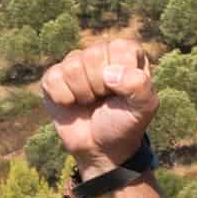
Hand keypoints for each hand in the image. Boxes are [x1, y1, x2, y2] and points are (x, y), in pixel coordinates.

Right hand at [39, 32, 157, 172]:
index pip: (121, 49)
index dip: (122, 74)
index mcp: (125, 52)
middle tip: (104, 99)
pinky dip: (63, 98)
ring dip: (82, 93)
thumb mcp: (143, 108)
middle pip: (93, 56)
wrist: (100, 148)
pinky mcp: (53, 77)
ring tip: (89, 102)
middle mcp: (100, 52)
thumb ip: (140, 86)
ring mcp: (74, 63)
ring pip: (73, 67)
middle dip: (100, 86)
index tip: (124, 92)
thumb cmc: (124, 123)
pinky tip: (72, 103)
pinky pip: (53, 79)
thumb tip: (109, 73)